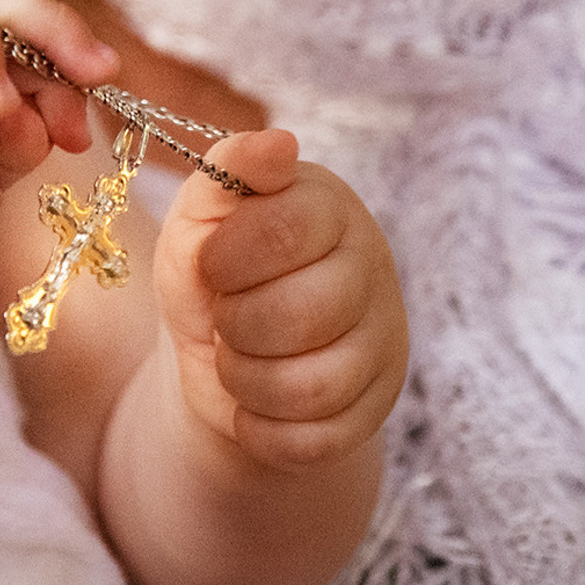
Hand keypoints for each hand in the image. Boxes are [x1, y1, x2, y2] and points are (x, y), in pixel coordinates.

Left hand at [154, 130, 407, 467]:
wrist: (219, 354)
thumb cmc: (214, 272)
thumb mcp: (200, 218)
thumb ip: (229, 173)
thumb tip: (276, 144)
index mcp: (330, 208)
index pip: (285, 231)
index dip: (228, 259)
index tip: (211, 265)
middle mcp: (372, 269)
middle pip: (300, 314)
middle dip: (236, 325)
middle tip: (226, 317)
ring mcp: (383, 343)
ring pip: (311, 385)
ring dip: (245, 379)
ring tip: (237, 357)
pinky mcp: (375, 410)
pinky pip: (315, 439)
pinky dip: (262, 428)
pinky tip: (255, 401)